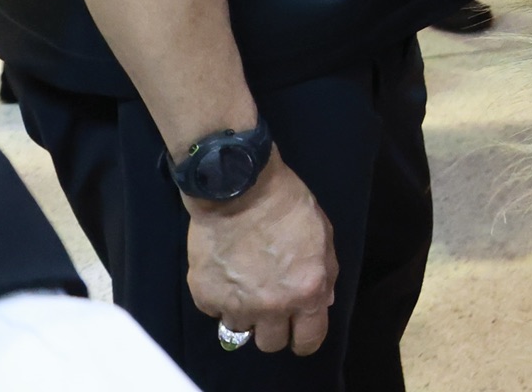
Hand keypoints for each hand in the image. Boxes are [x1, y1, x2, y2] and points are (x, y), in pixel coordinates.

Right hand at [186, 154, 337, 355]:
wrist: (239, 187)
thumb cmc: (288, 205)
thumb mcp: (323, 235)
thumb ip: (326, 274)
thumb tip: (323, 301)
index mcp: (307, 293)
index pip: (308, 341)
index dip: (304, 337)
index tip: (299, 329)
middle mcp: (272, 307)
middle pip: (271, 344)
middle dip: (273, 327)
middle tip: (270, 304)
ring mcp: (235, 305)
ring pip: (240, 330)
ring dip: (244, 312)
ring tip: (245, 283)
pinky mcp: (205, 296)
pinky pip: (214, 311)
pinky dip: (220, 298)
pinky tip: (226, 271)